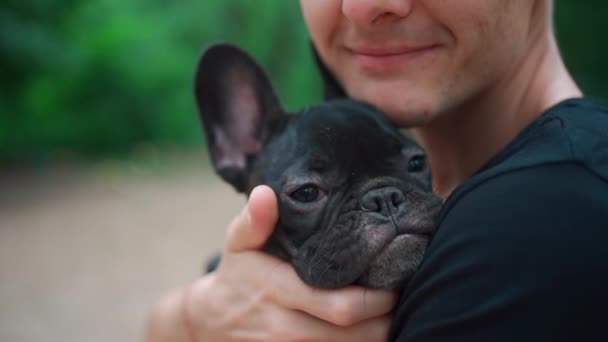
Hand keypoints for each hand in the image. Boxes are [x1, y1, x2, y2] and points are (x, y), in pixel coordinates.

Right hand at [145, 185, 396, 341]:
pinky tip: (370, 330)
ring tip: (392, 314)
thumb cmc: (237, 278)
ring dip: (380, 336)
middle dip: (388, 318)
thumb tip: (266, 194)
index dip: (378, 298)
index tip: (394, 278)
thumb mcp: (238, 245)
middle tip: (403, 295)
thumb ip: (253, 220)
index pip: (343, 305)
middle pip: (357, 335)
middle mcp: (287, 330)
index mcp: (279, 292)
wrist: (210, 324)